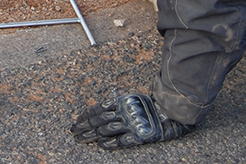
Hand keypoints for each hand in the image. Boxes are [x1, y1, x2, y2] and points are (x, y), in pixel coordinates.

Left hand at [71, 92, 192, 148]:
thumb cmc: (148, 106)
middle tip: (73, 131)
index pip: (97, 109)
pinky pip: (121, 141)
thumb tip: (97, 112)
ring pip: (106, 131)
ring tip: (81, 139)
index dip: (85, 115)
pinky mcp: (139, 136)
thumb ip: (115, 106)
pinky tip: (100, 145)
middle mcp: (123, 113)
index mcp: (120, 103)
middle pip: (98, 121)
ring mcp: (130, 125)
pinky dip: (110, 143)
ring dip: (91, 135)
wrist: (171, 112)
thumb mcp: (129, 100)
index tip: (76, 120)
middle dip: (84, 127)